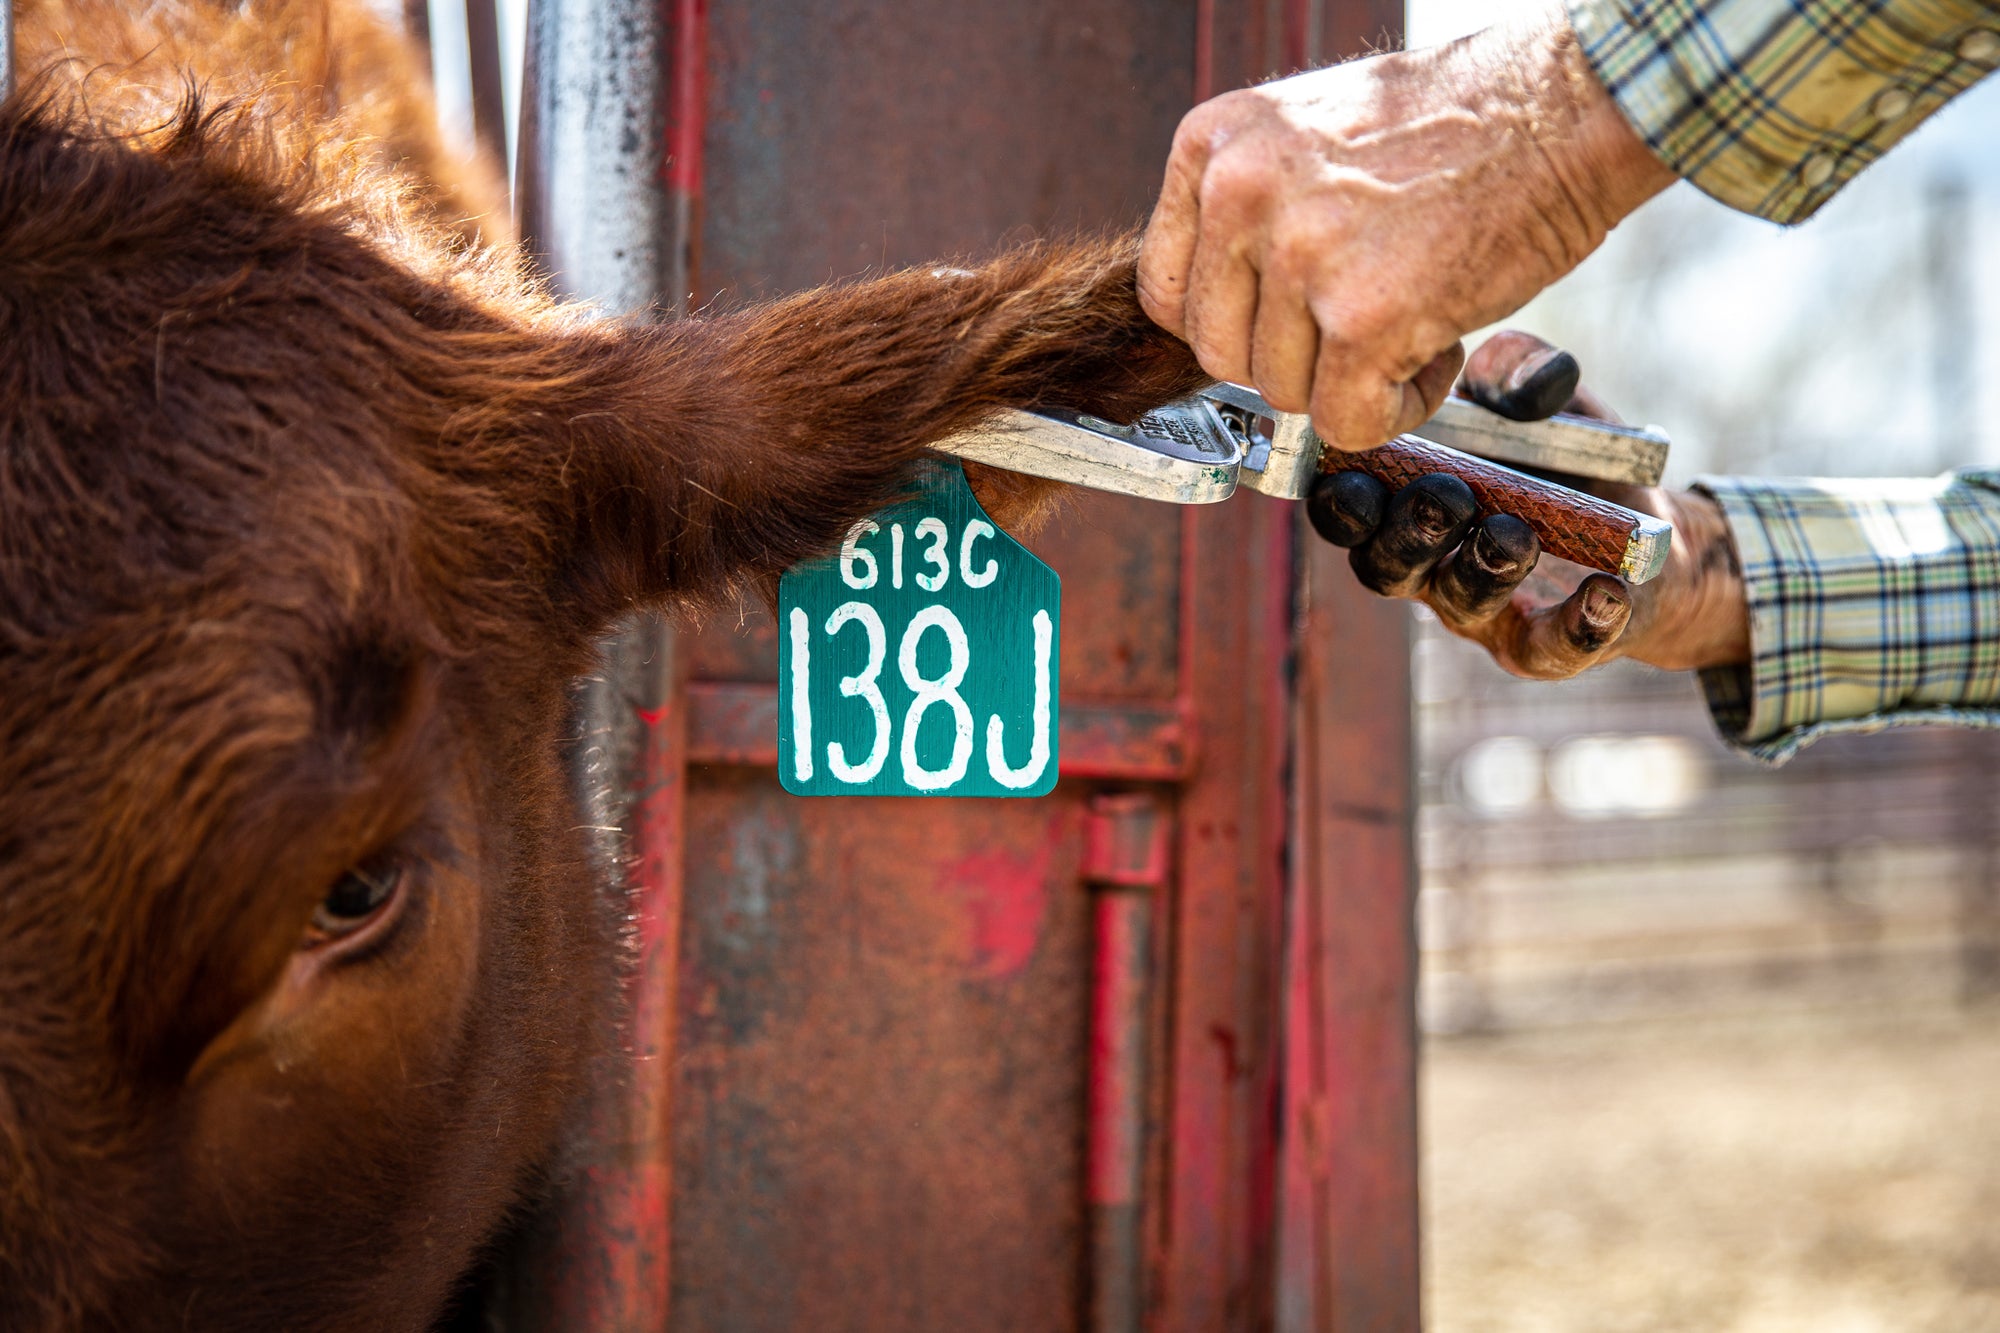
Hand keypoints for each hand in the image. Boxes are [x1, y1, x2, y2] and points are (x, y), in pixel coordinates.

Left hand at [1137, 1, 1672, 451]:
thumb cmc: (1453, 126)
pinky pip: (1345, 420)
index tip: (1282, 323)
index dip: (1229, 324)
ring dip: (1350, 381)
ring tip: (1413, 318)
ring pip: (1282, 392)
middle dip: (1290, 358)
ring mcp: (1300, 255)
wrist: (1563, 110)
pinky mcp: (1363, 318)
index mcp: (1215, 144)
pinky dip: (1394, 409)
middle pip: (1221, 352)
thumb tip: (1221, 306)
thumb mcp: (1307, 133)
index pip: (1165, 291)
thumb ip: (1248, 210)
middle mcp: (1240, 193)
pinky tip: (1437, 352)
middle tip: (1361, 323)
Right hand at [1306, 331, 1750, 677]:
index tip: (1357, 476)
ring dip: (1482, 569)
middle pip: (1386, 566)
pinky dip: (1578, 624)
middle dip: (1408, 533)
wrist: (1649, 527)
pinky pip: (1552, 648)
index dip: (1341, 501)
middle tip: (1448, 497)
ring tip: (1516, 536)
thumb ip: (1515, 368)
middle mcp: (1428, 565)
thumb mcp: (1544, 400)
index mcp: (1404, 502)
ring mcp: (1483, 611)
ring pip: (1460, 603)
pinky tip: (1605, 593)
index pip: (1348, 510)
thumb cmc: (1565, 459)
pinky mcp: (1546, 645)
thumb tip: (1501, 375)